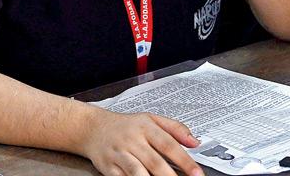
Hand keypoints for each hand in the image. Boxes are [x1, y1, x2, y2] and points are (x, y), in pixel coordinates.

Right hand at [78, 109, 202, 175]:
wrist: (92, 128)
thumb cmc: (125, 126)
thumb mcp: (150, 119)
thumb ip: (175, 128)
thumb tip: (195, 142)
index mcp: (145, 127)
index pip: (169, 145)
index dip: (185, 161)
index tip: (197, 173)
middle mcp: (132, 140)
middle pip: (154, 162)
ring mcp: (119, 154)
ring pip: (137, 172)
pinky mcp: (108, 167)